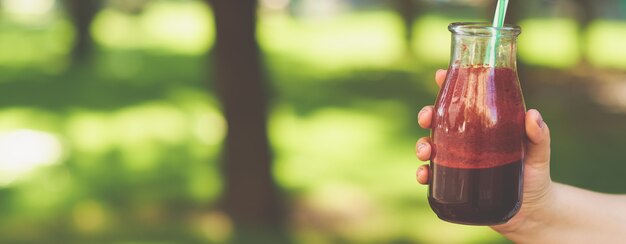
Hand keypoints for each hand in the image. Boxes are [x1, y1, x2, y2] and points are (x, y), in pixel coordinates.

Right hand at [415, 69, 554, 233]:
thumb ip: (539, 134)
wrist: (531, 212)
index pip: (463, 100)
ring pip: (430, 146)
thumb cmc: (536, 175)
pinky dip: (423, 173)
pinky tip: (424, 174)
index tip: (440, 75)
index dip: (449, 85)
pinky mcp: (454, 183)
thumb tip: (532, 115)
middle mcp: (465, 140)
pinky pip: (432, 175)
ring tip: (425, 151)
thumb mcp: (539, 152)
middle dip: (427, 115)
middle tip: (426, 118)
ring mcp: (457, 161)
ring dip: (421, 145)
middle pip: (439, 121)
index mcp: (483, 125)